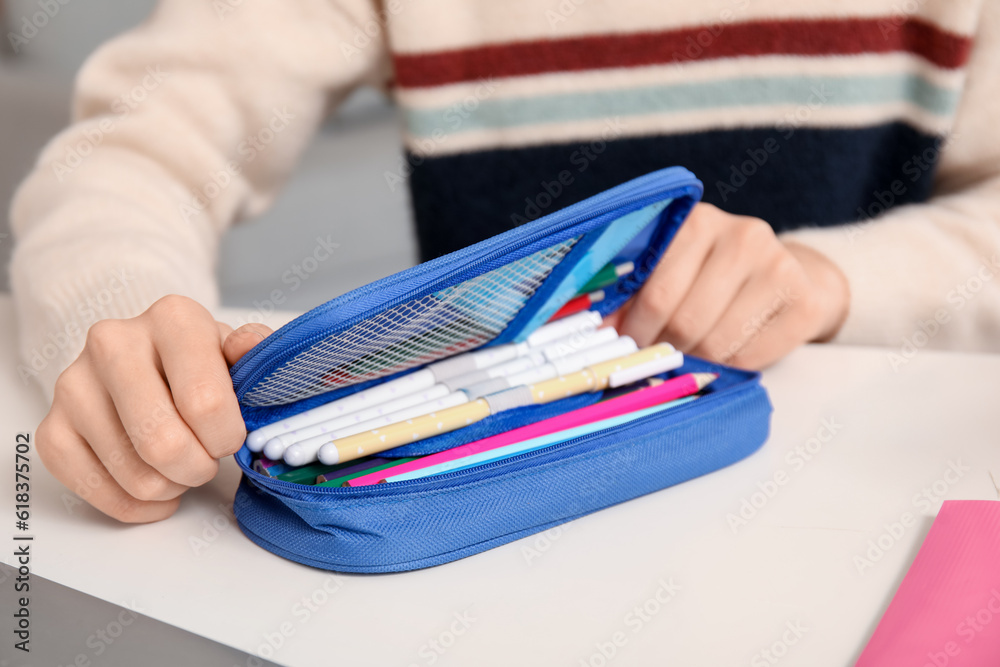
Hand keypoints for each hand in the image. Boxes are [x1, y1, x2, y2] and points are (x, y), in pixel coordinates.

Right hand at [36, 295, 271, 522]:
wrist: (146, 356)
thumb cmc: (201, 362)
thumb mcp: (236, 351)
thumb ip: (254, 352)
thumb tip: (248, 346)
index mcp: (172, 318)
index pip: (205, 403)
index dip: (227, 437)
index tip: (232, 437)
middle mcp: (114, 343)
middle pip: (162, 443)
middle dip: (197, 469)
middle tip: (207, 461)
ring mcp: (75, 384)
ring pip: (133, 474)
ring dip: (169, 487)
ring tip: (180, 467)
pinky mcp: (51, 424)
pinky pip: (91, 489)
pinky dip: (132, 504)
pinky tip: (154, 490)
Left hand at [613, 203, 848, 368]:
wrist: (794, 276)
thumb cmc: (718, 277)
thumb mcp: (676, 271)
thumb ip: (638, 294)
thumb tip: (602, 330)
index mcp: (698, 223)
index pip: (656, 293)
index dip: (636, 330)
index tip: (629, 346)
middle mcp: (741, 237)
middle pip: (685, 321)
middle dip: (666, 348)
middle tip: (660, 357)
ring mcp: (778, 267)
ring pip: (716, 342)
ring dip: (698, 360)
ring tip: (693, 355)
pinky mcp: (803, 301)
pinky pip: (750, 355)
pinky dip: (730, 365)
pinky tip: (727, 353)